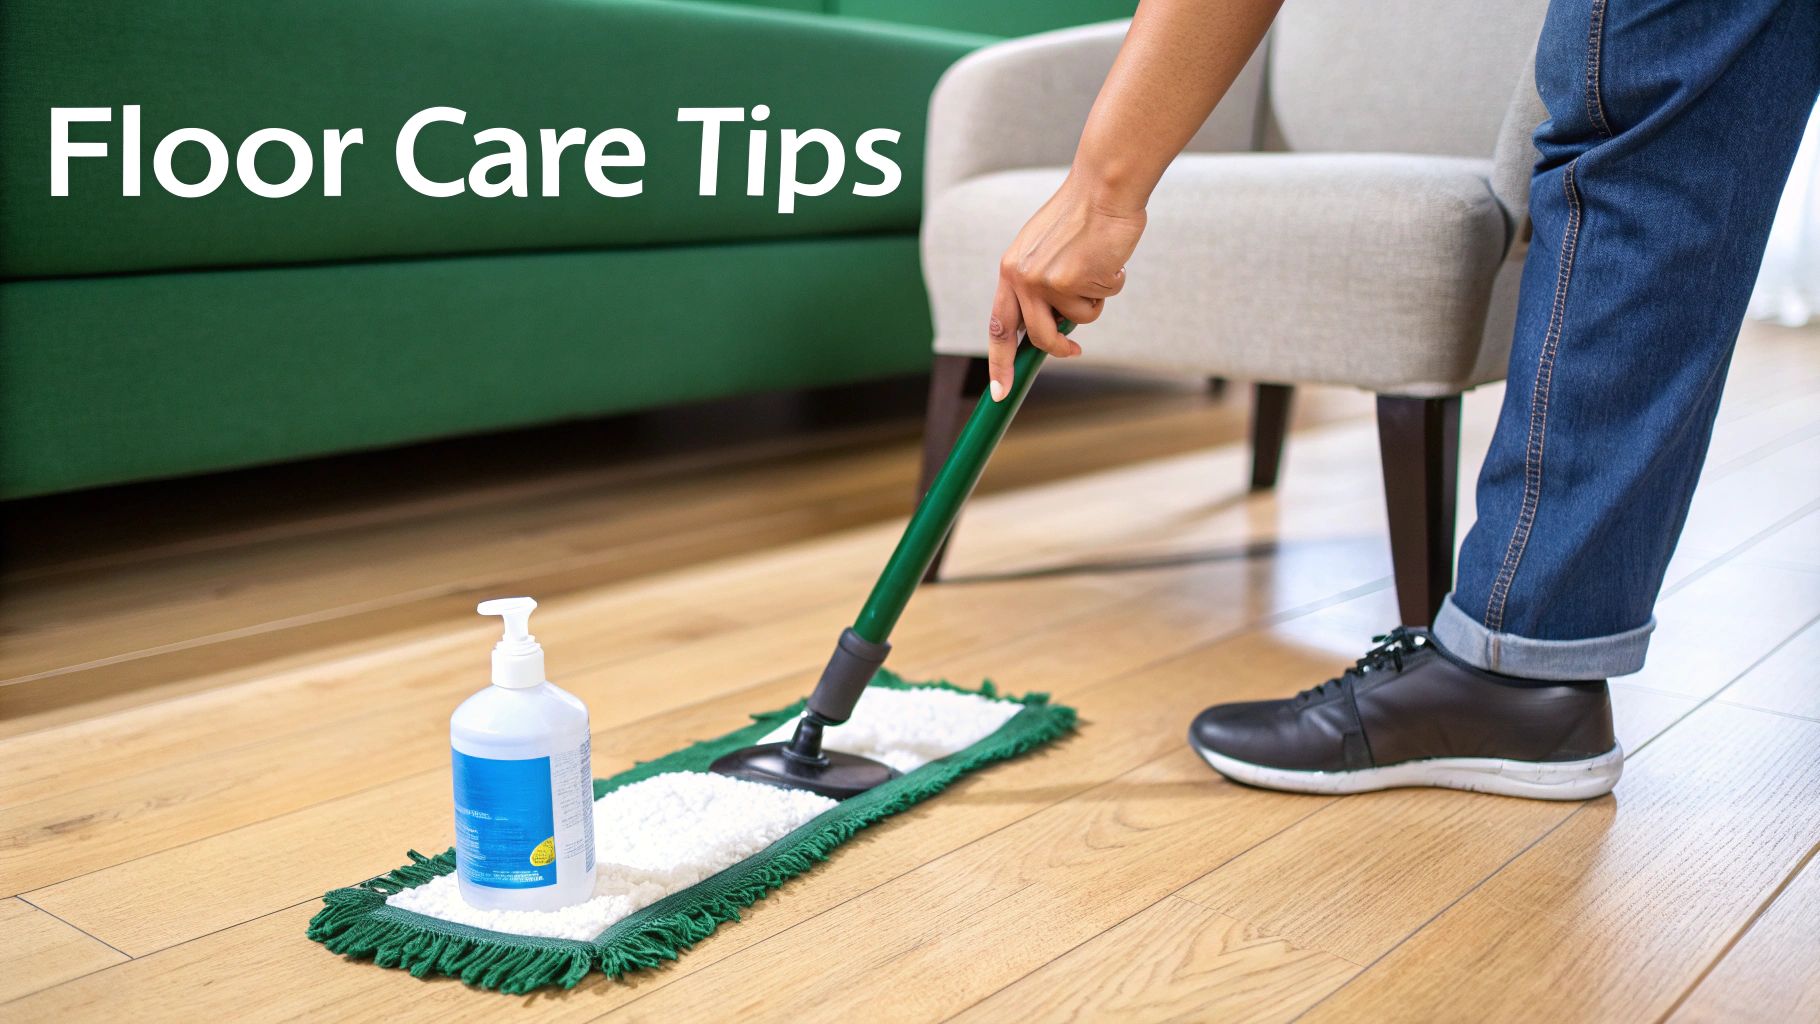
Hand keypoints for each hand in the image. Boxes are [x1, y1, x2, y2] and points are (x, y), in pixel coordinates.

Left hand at [989, 175, 1145, 398]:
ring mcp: (1047, 281)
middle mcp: (1022, 277)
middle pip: (1041, 338)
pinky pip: (1100, 302)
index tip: (999, 392)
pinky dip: (1111, 285)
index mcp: (1010, 269)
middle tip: (1075, 352)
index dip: (999, 363)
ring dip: (1095, 301)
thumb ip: (1039, 286)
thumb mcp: (1045, 250)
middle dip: (1061, 349)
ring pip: (1078, 320)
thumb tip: (1047, 330)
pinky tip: (1109, 258)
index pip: (1000, 326)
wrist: (1103, 188)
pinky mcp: (1074, 280)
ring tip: (1099, 267)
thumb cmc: (1081, 217)